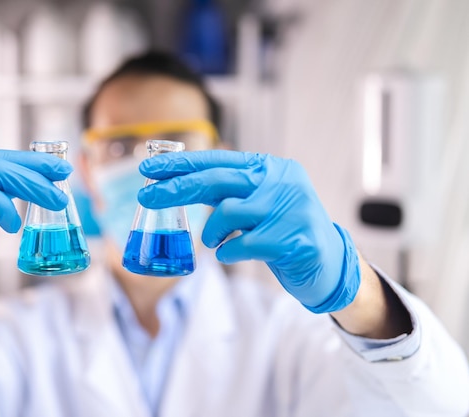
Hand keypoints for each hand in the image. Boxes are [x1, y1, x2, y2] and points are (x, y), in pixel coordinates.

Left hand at [138, 150, 359, 312]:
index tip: (148, 170)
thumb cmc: (284, 231)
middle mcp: (281, 181)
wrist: (330, 264)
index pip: (217, 160)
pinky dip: (228, 251)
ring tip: (215, 241)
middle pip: (217, 180)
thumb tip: (178, 184)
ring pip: (228, 212)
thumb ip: (228, 191)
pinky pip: (243, 243)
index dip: (181, 165)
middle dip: (176, 188)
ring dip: (211, 232)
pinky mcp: (295, 238)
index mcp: (269, 168)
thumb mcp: (257, 202)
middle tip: (147, 197)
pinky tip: (231, 253)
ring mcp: (290, 208)